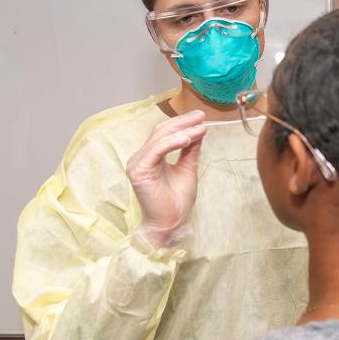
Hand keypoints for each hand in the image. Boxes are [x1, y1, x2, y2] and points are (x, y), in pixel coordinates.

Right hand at [126, 111, 206, 246]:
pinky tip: (187, 138)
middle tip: (201, 116)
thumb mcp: (187, 169)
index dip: (182, 122)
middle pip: (161, 131)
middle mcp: (141, 157)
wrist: (170, 223)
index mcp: (151, 156)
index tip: (201, 117)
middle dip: (183, 122)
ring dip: (182, 131)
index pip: (164, 132)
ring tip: (200, 127)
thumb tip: (199, 130)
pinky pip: (156, 151)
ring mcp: (137, 163)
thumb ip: (190, 150)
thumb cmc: (176, 201)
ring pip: (159, 139)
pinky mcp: (138, 171)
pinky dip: (172, 143)